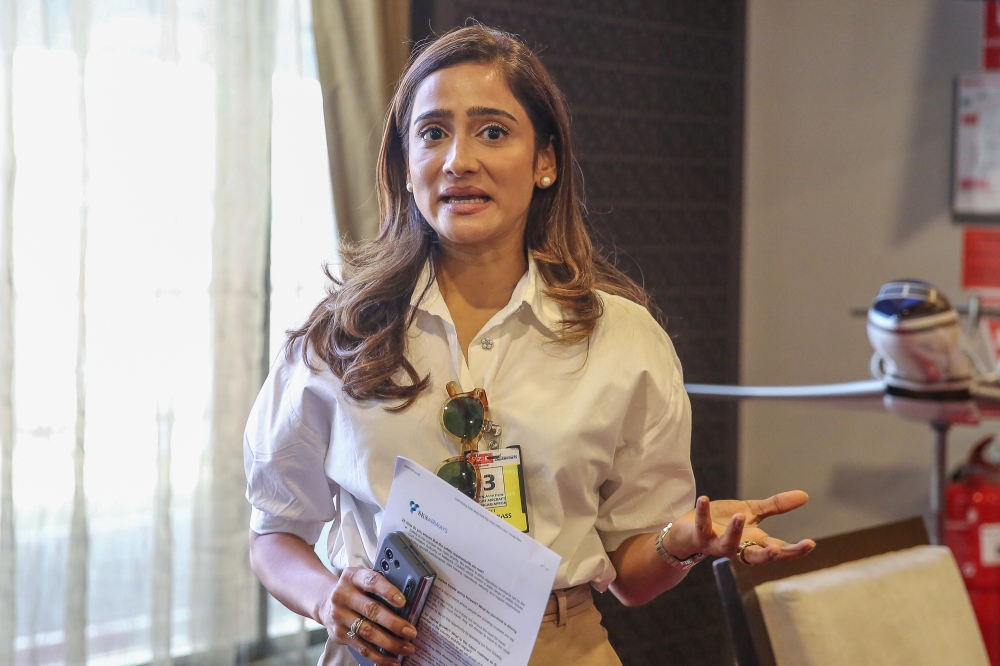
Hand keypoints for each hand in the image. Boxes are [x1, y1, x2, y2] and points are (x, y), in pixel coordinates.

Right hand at [320, 566, 417, 663]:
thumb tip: (408, 605)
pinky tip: (392, 660)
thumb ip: (380, 588)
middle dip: (394, 623)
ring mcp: (339, 615)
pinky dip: (379, 656)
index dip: (388, 591)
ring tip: (407, 648)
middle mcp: (343, 595)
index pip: (371, 581)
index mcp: (352, 577)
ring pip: (368, 632)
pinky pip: (362, 647)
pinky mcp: (339, 634)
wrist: (326, 601)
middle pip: (371, 610)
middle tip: (411, 632)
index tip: (403, 601)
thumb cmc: (354, 591)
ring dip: (390, 643)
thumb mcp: (362, 581)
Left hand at [665, 492, 815, 565]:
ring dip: (734, 532)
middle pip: (756, 557)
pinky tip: (704, 499)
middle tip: (779, 550)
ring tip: (741, 516)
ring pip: (727, 545)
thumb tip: (805, 496)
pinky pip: (701, 525)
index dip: (794, 550)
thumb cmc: (723, 522)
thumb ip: (776, 506)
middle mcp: (737, 547)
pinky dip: (702, 513)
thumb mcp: (752, 511)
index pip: (778, 550)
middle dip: (769, 555)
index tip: (810, 544)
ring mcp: (717, 543)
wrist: (689, 530)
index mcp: (753, 542)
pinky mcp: (699, 535)